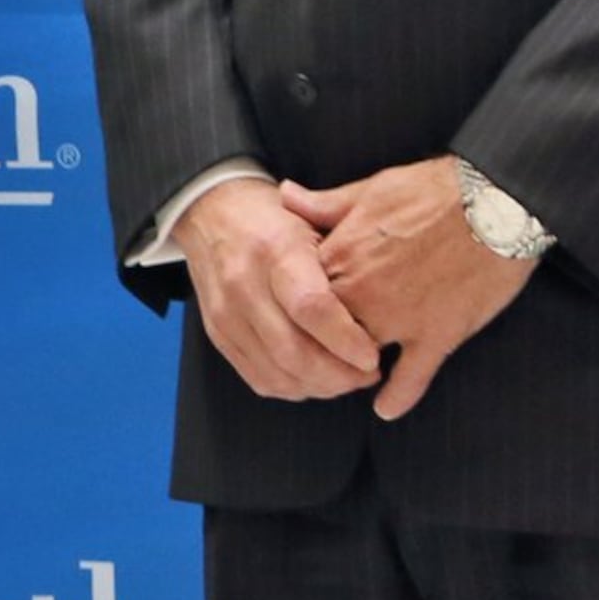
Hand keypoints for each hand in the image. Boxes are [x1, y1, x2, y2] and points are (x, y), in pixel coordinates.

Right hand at [172, 177, 382, 402]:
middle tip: (369, 373)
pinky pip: (261, 379)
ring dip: (321, 386)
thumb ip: (345, 258)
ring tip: (348, 377)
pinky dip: (295, 386)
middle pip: (294, 352)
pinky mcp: (218, 335)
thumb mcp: (313, 219)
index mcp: (274, 250)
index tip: (374, 356)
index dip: (346, 340)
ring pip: (279, 373)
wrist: (212, 213)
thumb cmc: (275, 218)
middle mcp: (243, 284)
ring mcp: (226, 314)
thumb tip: (386, 305)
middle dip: (340, 375)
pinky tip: (316, 377)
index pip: (311, 307)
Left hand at [286, 159, 537, 421]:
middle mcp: (361, 293)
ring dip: (350, 370)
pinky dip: (398, 396)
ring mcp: (399, 319)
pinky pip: (411, 377)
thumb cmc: (433, 189)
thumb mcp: (369, 189)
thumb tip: (284, 196)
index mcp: (339, 255)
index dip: (295, 304)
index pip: (297, 293)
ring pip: (357, 358)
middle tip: (315, 355)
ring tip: (346, 378)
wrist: (496, 203)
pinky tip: (386, 409)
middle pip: (321, 332)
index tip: (293, 311)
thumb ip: (323, 204)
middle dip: (316, 343)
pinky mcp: (438, 336)